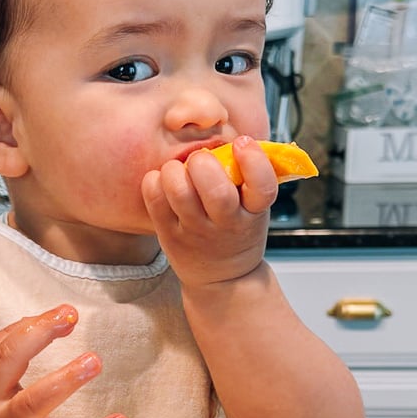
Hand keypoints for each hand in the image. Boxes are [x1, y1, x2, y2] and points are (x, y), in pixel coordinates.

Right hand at [0, 304, 125, 417]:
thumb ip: (3, 352)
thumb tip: (39, 320)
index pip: (2, 343)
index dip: (34, 324)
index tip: (65, 312)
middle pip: (7, 362)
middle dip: (38, 335)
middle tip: (70, 317)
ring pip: (35, 402)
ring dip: (65, 379)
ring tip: (94, 360)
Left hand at [141, 136, 275, 288]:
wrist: (223, 279)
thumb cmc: (238, 232)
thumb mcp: (255, 209)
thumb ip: (249, 178)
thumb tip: (237, 137)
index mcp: (253, 212)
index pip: (262, 185)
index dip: (254, 160)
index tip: (242, 142)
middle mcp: (226, 223)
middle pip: (216, 192)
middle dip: (204, 164)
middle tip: (200, 159)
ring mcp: (197, 231)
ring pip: (181, 194)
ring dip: (175, 171)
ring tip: (178, 170)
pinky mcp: (170, 235)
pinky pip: (155, 202)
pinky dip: (154, 182)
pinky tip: (162, 180)